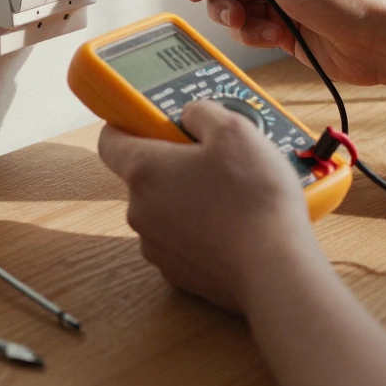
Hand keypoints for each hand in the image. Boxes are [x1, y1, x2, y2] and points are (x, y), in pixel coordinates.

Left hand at [97, 100, 316, 311]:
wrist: (274, 269)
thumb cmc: (253, 198)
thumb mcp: (235, 130)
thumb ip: (202, 112)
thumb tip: (191, 116)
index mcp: (144, 170)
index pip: (110, 140)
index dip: (130, 125)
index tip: (155, 122)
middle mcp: (140, 210)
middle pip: (145, 176)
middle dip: (175, 164)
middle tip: (214, 159)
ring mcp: (156, 246)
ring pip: (165, 210)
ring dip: (189, 199)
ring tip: (232, 196)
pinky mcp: (177, 273)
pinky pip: (182, 241)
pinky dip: (201, 232)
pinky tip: (233, 227)